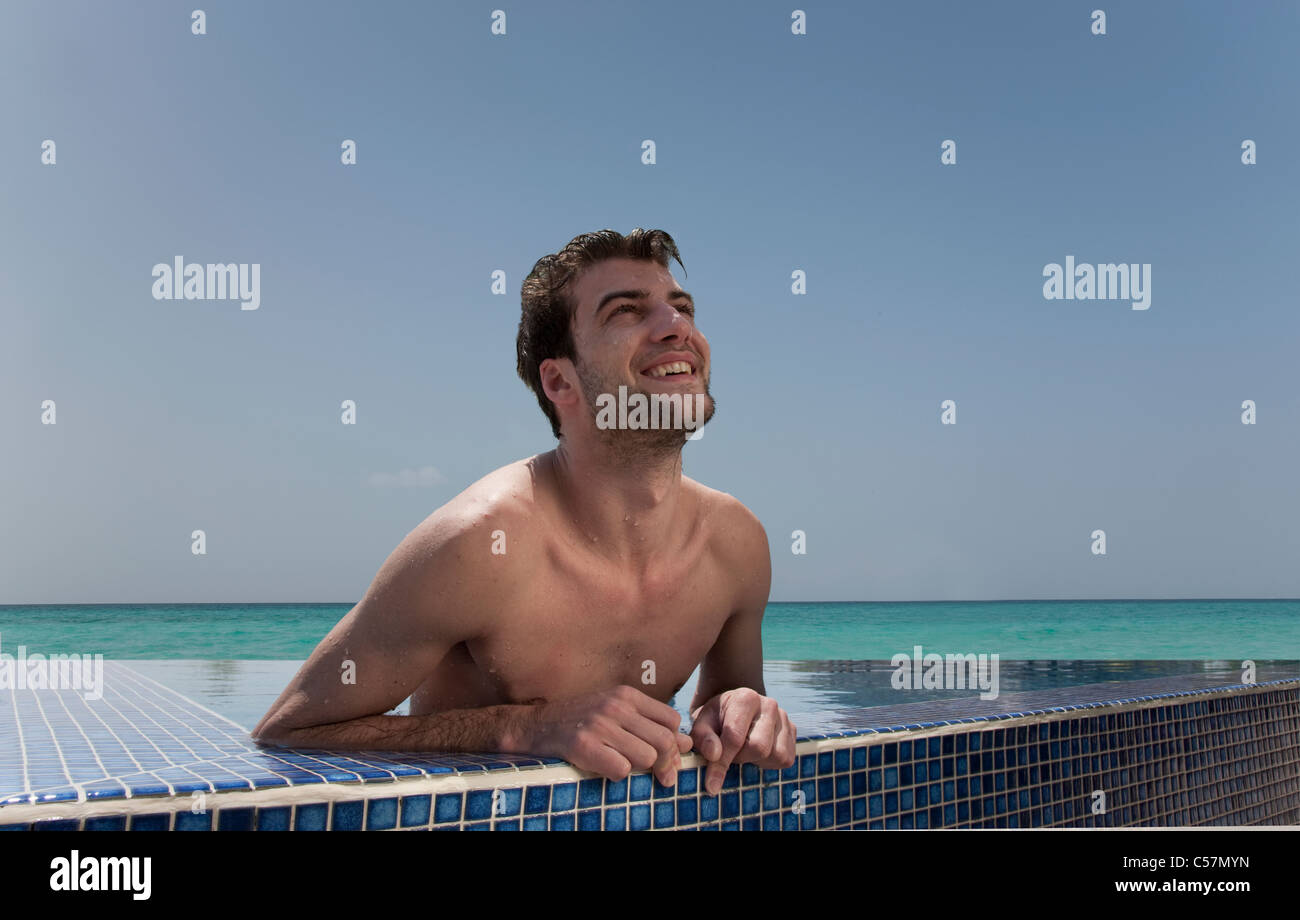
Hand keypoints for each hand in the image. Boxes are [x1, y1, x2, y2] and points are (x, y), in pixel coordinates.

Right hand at [526, 685, 692, 785]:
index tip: (670, 757)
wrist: (537, 725)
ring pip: (646, 757)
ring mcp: (600, 726)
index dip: (676, 742)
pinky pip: (622, 770)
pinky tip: (606, 767)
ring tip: (626, 765)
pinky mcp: (585, 746)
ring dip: (640, 769)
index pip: (671, 719)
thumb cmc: (581, 720)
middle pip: (664, 741)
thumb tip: (687, 743)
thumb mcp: (615, 710)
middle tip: (663, 776)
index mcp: (626, 695)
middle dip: (667, 763)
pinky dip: (618, 774)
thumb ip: (649, 723)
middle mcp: (616, 707)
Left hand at [689, 687, 796, 794]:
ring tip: (744, 750)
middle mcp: (769, 705)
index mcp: (745, 699)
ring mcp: (784, 717)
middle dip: (740, 758)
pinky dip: (770, 763)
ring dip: (756, 761)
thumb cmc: (716, 719)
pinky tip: (757, 752)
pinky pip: (786, 759)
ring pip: (776, 755)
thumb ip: (703, 738)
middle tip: (729, 754)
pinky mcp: (792, 730)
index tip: (711, 785)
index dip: (721, 764)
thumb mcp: (702, 724)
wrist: (734, 709)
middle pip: (759, 748)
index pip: (735, 737)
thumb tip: (714, 755)